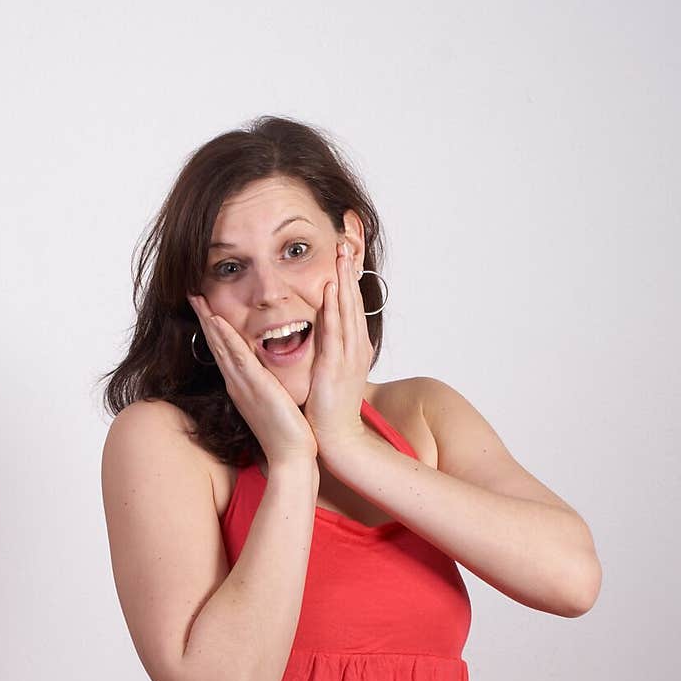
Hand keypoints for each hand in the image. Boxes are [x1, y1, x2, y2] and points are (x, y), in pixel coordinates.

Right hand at [186, 293, 317, 465]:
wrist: (290, 457)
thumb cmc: (286, 435)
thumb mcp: (274, 405)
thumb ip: (267, 390)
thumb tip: (268, 380)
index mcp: (243, 387)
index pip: (226, 352)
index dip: (215, 330)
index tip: (208, 309)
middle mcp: (238, 384)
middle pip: (217, 345)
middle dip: (205, 318)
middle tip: (193, 294)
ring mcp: (243, 385)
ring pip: (222, 346)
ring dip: (209, 321)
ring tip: (198, 298)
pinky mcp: (255, 388)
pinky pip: (238, 357)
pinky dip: (226, 338)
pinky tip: (217, 321)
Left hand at [302, 241, 374, 455]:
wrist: (336, 438)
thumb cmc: (331, 409)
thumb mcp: (333, 371)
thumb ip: (330, 349)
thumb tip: (324, 333)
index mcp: (354, 348)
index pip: (352, 307)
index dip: (349, 280)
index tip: (345, 255)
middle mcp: (356, 348)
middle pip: (353, 302)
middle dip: (349, 272)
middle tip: (346, 241)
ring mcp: (348, 357)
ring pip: (347, 311)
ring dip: (344, 281)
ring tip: (341, 254)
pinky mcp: (335, 367)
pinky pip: (335, 332)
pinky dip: (334, 309)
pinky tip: (331, 289)